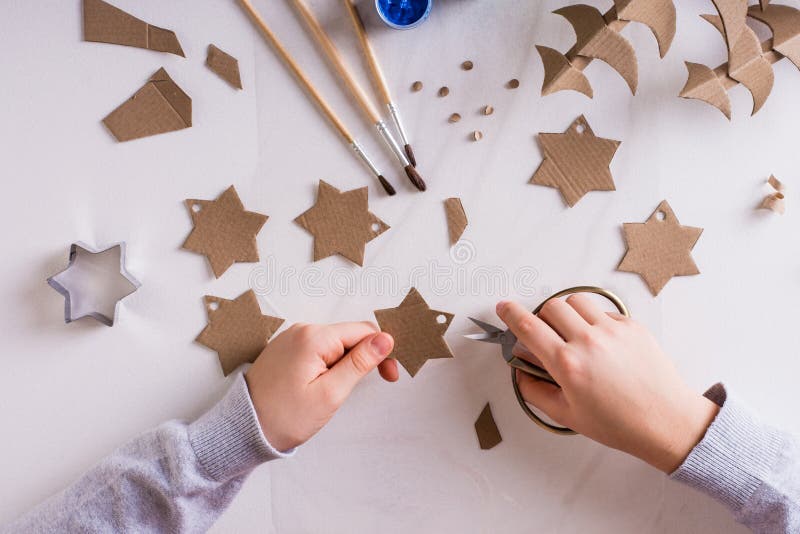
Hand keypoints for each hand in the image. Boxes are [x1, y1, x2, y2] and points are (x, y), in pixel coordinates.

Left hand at [245, 322, 397, 451]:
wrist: (243, 430)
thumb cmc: (285, 417)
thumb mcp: (331, 393)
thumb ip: (360, 362)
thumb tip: (385, 339)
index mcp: (313, 337)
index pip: (363, 331)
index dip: (381, 352)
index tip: (390, 376)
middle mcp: (301, 330)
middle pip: (348, 336)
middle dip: (364, 358)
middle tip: (366, 387)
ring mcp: (291, 339)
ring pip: (334, 344)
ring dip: (345, 364)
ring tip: (336, 393)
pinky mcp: (285, 350)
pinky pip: (317, 350)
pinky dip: (328, 365)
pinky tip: (322, 386)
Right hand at [496, 296, 718, 472]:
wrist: (667, 421)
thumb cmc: (620, 423)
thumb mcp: (567, 416)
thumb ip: (535, 392)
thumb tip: (520, 374)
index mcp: (568, 365)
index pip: (529, 327)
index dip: (511, 314)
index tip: (505, 308)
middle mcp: (589, 342)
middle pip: (551, 306)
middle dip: (542, 316)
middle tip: (546, 332)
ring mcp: (613, 331)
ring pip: (577, 301)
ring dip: (567, 312)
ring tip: (572, 332)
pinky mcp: (632, 326)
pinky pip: (603, 311)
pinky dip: (594, 320)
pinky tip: (600, 342)